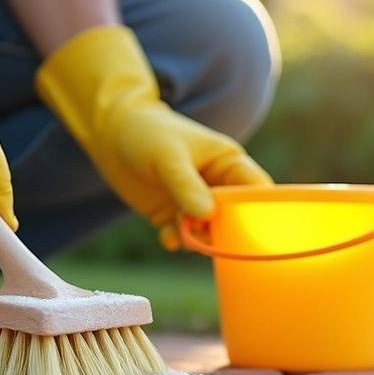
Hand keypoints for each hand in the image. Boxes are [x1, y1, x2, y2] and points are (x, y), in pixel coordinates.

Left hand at [36, 25, 271, 248]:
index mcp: (228, 163)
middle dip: (227, 233)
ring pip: (209, 232)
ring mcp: (195, 202)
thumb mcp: (169, 158)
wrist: (110, 135)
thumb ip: (187, 186)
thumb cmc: (148, 134)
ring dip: (198, 238)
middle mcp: (217, 186)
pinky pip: (183, 236)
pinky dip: (177, 240)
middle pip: (237, 218)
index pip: (257, 191)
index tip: (257, 235)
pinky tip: (166, 238)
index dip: (263, 213)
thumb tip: (207, 216)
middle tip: (210, 238)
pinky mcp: (173, 215)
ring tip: (177, 229)